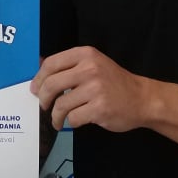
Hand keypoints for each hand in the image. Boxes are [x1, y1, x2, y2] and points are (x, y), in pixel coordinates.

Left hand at [32, 46, 148, 132]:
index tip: (35, 89)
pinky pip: (73, 118)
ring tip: (57, 120)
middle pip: (52, 84)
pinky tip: (73, 122)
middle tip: (43, 106)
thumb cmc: (114, 83)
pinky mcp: (99, 108)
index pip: (51, 64)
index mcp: (86, 55)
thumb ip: (70, 66)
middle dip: (43, 99)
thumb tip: (39, 70)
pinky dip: (70, 123)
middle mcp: (90, 69)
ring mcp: (95, 89)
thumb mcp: (94, 64)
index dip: (38, 79)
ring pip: (61, 105)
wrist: (142, 99)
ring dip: (55, 116)